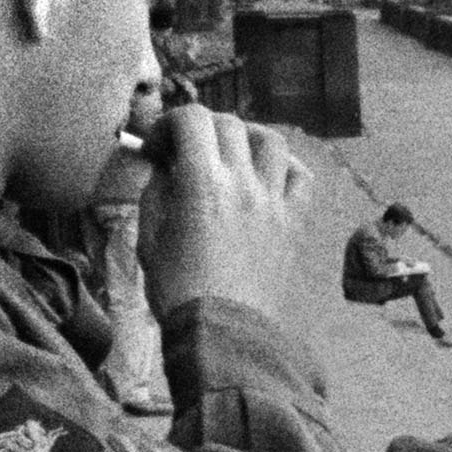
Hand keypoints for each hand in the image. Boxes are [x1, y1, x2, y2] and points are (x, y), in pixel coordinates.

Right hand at [142, 104, 313, 315]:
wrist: (225, 332)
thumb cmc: (179, 290)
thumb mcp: (149, 237)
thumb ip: (156, 191)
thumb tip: (165, 166)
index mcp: (203, 182)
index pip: (192, 118)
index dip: (168, 123)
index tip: (158, 148)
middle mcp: (244, 182)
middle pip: (230, 125)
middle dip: (203, 129)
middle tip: (188, 151)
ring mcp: (275, 201)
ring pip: (272, 140)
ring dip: (247, 137)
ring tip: (232, 153)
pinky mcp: (294, 223)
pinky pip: (302, 177)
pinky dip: (286, 166)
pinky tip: (269, 175)